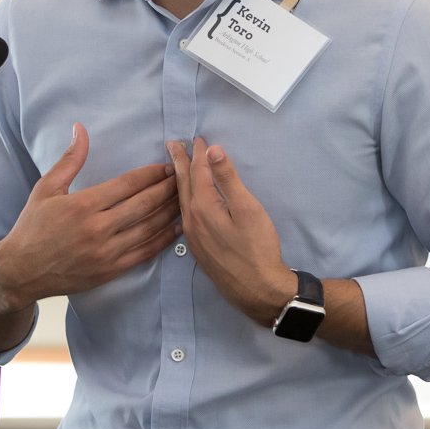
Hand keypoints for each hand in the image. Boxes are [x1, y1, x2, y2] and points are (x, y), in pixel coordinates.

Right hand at [0, 123, 180, 310]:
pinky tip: (176, 228)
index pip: (128, 184)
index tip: (167, 165)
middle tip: (183, 178)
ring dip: (170, 212)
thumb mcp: (46, 188)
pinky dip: (164, 240)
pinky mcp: (111, 270)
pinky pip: (145, 253)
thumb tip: (80, 129)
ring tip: (186, 198)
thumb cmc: (32, 227)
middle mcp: (97, 229)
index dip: (152, 174)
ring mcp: (106, 252)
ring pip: (149, 228)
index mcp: (83, 205)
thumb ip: (69, 159)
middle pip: (144, 204)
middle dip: (167, 189)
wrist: (21, 272)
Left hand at [167, 137, 295, 325]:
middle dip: (179, 162)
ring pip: (181, 201)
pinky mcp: (197, 248)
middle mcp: (191, 220)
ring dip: (179, 180)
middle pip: (182, 184)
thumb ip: (228, 179)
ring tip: (175, 167)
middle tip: (172, 144)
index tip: (196, 138)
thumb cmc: (258, 247)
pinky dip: (183, 199)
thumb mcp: (247, 208)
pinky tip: (184, 201)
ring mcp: (192, 236)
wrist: (258, 290)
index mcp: (203, 207)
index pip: (197, 172)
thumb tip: (212, 150)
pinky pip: (184, 216)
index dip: (198, 154)